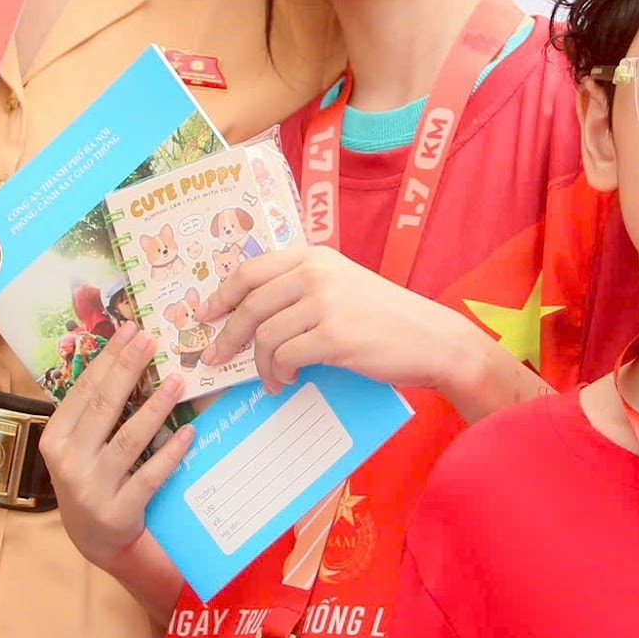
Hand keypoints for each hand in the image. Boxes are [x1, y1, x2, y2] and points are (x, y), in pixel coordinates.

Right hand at [36, 323, 193, 573]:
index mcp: (55, 439)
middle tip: (151, 340)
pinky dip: (171, 453)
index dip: (108, 358)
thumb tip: (124, 356)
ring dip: (155, 407)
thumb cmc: (91, 478)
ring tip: (177, 380)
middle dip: (128, 369)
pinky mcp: (118, 511)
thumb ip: (93, 411)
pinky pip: (150, 476)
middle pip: (103, 407)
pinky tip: (190, 432)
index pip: (84, 390)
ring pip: (129, 439)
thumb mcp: (79, 446)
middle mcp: (68, 462)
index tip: (130, 330)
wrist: (96, 539)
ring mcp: (92, 488)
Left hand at [202, 248, 508, 409]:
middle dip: (228, 335)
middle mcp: (317, 273)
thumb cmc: (387, 319)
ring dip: (260, 364)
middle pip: (250, 304)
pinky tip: (287, 380)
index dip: (221, 294)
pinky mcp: (334, 335)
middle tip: (216, 357)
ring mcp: (325, 302)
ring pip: (265, 335)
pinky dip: (279, 373)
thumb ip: (302, 289)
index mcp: (315, 257)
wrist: (432, 339)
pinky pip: (285, 357)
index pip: (250, 270)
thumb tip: (251, 314)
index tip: (206, 315)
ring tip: (270, 378)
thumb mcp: (343, 287)